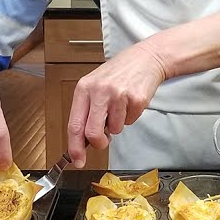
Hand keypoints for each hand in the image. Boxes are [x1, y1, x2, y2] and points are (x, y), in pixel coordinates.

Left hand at [66, 42, 168, 166]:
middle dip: (99, 143)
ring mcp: (118, 95)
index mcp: (84, 89)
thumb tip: (81, 140)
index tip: (77, 160)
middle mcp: (99, 91)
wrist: (145, 58)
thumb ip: (86, 110)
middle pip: (92, 133)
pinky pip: (130, 121)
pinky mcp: (136, 99)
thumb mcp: (95, 86)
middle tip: (104, 142)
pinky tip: (130, 101)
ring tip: (120, 106)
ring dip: (118, 124)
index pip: (74, 125)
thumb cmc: (118, 73)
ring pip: (115, 129)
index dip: (75, 147)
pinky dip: (130, 116)